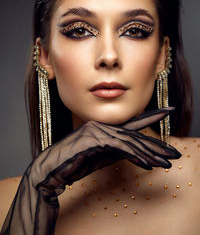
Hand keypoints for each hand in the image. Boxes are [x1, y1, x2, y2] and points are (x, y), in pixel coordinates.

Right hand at [1, 108, 180, 234]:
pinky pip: (119, 147)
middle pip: (135, 135)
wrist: (52, 169)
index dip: (152, 116)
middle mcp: (103, 125)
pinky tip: (147, 165)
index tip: (168, 111)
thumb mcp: (102, 157)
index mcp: (106, 128)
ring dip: (149, 154)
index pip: (133, 122)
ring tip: (165, 164)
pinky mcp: (93, 139)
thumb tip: (136, 152)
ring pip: (129, 141)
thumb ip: (117, 151)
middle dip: (156, 146)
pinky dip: (135, 157)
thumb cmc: (75, 162)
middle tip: (174, 154)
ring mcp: (97, 130)